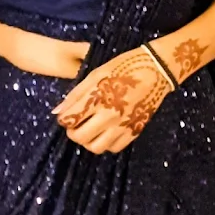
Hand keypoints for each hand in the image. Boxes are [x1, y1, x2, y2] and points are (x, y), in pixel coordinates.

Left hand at [51, 46, 172, 154]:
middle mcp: (109, 115)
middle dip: (72, 132)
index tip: (66, 115)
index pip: (69, 120)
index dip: (63, 119)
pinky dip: (105, 143)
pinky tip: (105, 131)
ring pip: (96, 148)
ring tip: (89, 129)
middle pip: (80, 137)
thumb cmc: (124, 66)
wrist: (156, 70)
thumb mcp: (96, 74)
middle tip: (75, 124)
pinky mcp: (135, 131)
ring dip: (88, 141)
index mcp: (98, 97)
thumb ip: (76, 94)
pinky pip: (114, 148)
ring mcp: (123, 126)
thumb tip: (57, 112)